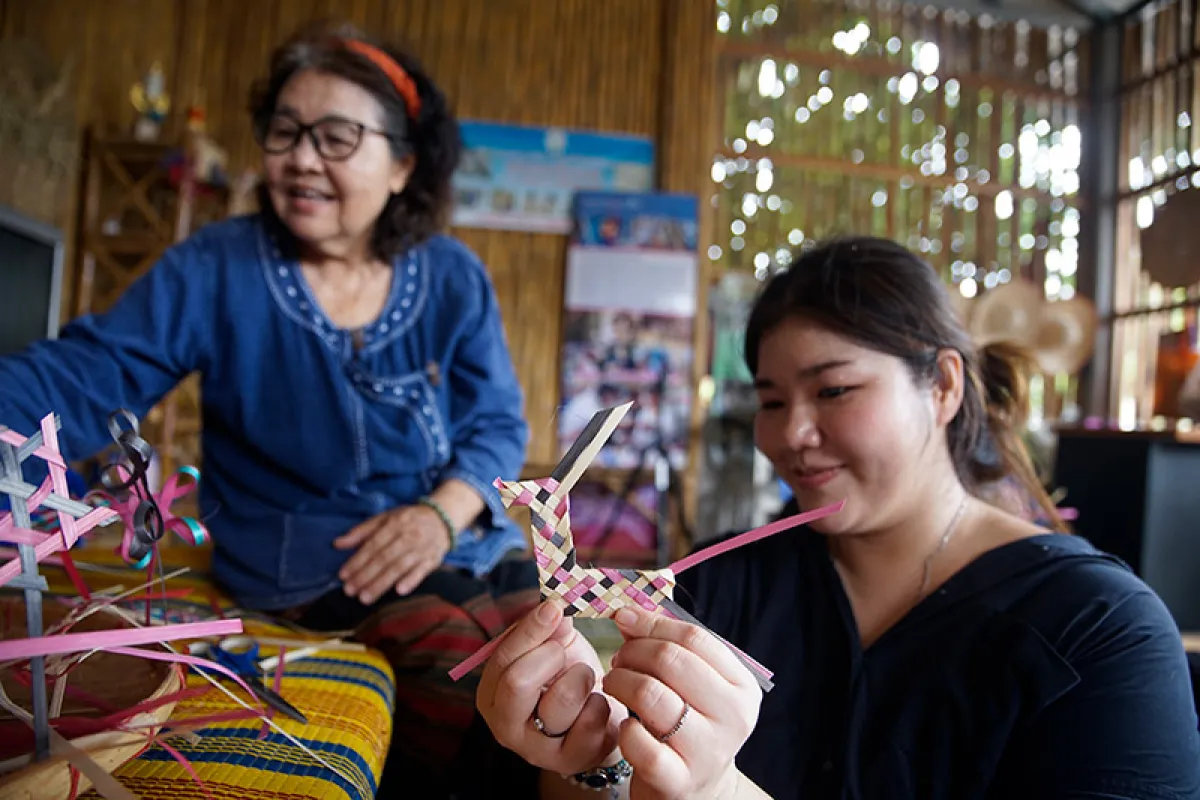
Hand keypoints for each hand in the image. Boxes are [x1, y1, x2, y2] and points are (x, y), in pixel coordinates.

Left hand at [334, 505, 450, 602]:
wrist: (443, 518)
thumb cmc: (409, 520)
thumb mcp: (385, 518)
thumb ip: (362, 531)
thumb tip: (337, 544)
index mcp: (395, 524)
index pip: (373, 545)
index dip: (357, 560)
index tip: (343, 575)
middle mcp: (408, 536)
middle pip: (384, 558)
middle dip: (365, 576)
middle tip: (350, 591)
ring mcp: (422, 549)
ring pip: (399, 567)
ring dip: (381, 583)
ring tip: (365, 598)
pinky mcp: (434, 560)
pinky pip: (422, 571)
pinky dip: (411, 581)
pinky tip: (399, 591)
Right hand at [478, 601, 625, 775]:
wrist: (596, 715)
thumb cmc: (567, 676)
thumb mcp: (553, 646)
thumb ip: (547, 627)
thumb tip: (553, 609)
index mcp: (492, 693)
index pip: (503, 658)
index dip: (530, 630)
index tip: (554, 608)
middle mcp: (504, 726)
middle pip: (518, 682)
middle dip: (550, 656)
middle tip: (564, 652)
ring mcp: (534, 749)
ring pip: (560, 701)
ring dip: (581, 678)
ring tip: (584, 678)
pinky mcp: (568, 761)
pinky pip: (590, 721)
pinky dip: (599, 703)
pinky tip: (595, 703)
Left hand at [604, 606, 761, 799]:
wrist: (697, 791)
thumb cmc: (690, 726)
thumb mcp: (692, 686)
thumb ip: (667, 648)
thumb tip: (627, 614)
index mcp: (742, 687)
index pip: (694, 638)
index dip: (652, 623)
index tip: (623, 617)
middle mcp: (733, 718)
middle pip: (672, 661)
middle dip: (633, 652)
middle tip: (618, 659)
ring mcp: (708, 751)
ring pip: (651, 695)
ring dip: (621, 682)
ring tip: (615, 684)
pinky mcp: (679, 781)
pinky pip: (640, 743)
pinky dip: (624, 729)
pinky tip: (626, 725)